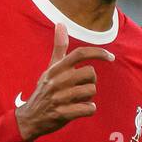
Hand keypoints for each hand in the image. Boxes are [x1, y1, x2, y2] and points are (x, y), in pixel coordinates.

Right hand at [15, 22, 114, 141]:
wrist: (30, 118)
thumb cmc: (45, 91)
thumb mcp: (50, 68)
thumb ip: (59, 48)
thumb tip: (60, 23)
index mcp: (57, 68)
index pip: (80, 53)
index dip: (98, 53)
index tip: (111, 57)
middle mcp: (58, 81)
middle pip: (91, 73)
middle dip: (92, 81)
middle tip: (82, 87)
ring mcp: (60, 97)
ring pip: (91, 91)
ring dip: (89, 97)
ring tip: (78, 100)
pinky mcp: (63, 113)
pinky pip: (88, 108)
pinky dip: (88, 109)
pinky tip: (81, 109)